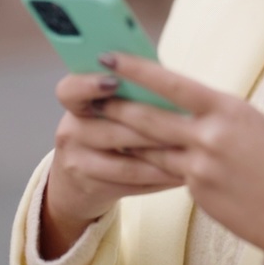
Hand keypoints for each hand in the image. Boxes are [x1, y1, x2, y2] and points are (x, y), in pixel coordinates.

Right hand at [42, 72, 183, 258]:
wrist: (78, 180)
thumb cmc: (107, 128)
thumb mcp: (107, 107)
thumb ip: (130, 91)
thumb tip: (167, 75)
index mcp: (75, 104)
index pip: (70, 90)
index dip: (90, 85)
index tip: (114, 81)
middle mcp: (71, 132)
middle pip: (114, 131)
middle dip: (153, 130)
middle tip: (188, 125)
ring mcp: (79, 164)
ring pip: (127, 164)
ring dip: (164, 160)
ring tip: (193, 154)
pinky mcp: (94, 189)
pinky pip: (134, 185)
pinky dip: (161, 179)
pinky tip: (184, 174)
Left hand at [98, 53, 263, 264]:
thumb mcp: (259, 124)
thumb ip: (222, 113)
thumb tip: (192, 104)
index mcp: (229, 110)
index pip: (172, 83)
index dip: (136, 69)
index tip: (109, 57)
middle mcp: (210, 137)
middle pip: (149, 117)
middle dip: (116, 104)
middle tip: (90, 93)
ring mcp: (200, 168)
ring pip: (150, 147)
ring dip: (124, 135)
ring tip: (100, 123)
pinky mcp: (196, 192)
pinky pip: (166, 172)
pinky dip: (151, 161)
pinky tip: (135, 156)